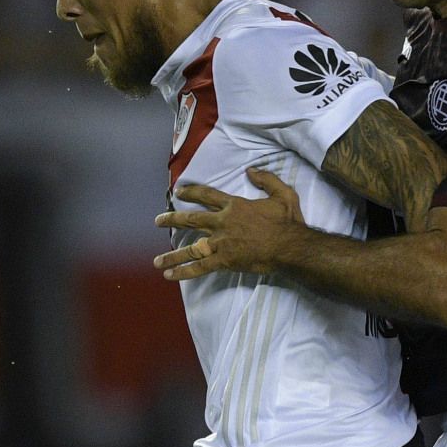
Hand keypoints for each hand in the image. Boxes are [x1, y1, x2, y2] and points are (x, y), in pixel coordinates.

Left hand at [154, 167, 307, 280]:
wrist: (289, 246)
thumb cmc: (287, 222)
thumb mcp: (283, 194)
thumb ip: (267, 180)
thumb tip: (251, 170)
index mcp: (234, 206)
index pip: (208, 195)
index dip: (192, 192)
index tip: (179, 191)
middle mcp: (222, 223)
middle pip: (192, 220)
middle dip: (172, 219)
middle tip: (158, 220)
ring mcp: (221, 243)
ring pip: (191, 248)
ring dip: (172, 254)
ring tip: (157, 260)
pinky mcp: (224, 260)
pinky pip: (200, 267)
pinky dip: (184, 272)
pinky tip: (170, 275)